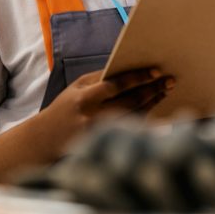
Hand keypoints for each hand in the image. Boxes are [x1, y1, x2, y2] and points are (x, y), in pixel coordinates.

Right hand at [39, 68, 174, 158]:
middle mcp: (93, 117)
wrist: (44, 140)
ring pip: (135, 116)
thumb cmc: (65, 108)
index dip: (138, 78)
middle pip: (131, 101)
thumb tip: (129, 68)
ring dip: (153, 103)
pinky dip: (147, 119)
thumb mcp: (77, 88)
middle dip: (153, 90)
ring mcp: (101, 134)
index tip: (156, 72)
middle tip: (170, 81)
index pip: (117, 85)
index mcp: (85, 99)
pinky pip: (131, 130)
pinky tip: (158, 110)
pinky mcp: (106, 145)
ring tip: (165, 91)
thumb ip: (101, 78)